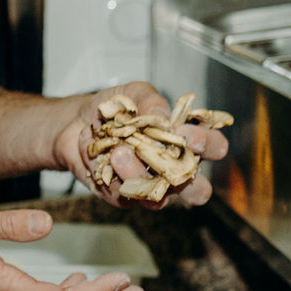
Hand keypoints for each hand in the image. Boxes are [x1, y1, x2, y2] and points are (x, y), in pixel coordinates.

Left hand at [55, 82, 229, 208]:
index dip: (207, 143)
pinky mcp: (124, 198)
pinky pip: (125, 196)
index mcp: (187, 142)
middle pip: (198, 190)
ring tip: (120, 152)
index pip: (213, 148)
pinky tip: (100, 155)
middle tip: (165, 155)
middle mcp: (174, 170)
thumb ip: (150, 100)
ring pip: (159, 197)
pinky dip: (110, 175)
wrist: (76, 122)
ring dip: (139, 174)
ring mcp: (151, 188)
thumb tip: (163, 116)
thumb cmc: (115, 108)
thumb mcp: (133, 93)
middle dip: (186, 177)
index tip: (184, 131)